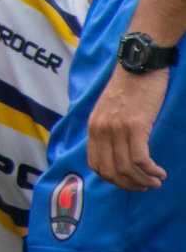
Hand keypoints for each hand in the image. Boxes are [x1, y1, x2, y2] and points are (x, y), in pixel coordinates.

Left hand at [88, 67, 168, 189]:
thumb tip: (117, 151)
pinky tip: (159, 172)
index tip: (128, 182)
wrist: (138, 65)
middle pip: (110, 171)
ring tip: (156, 180)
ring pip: (126, 168)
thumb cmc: (129, 87)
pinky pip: (140, 159)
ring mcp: (116, 128)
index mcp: (93, 127)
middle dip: (129, 184)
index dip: (112, 179)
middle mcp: (100, 130)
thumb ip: (109, 129)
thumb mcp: (110, 110)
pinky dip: (150, 170)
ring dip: (143, 180)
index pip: (95, 164)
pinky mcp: (134, 126)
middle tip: (145, 186)